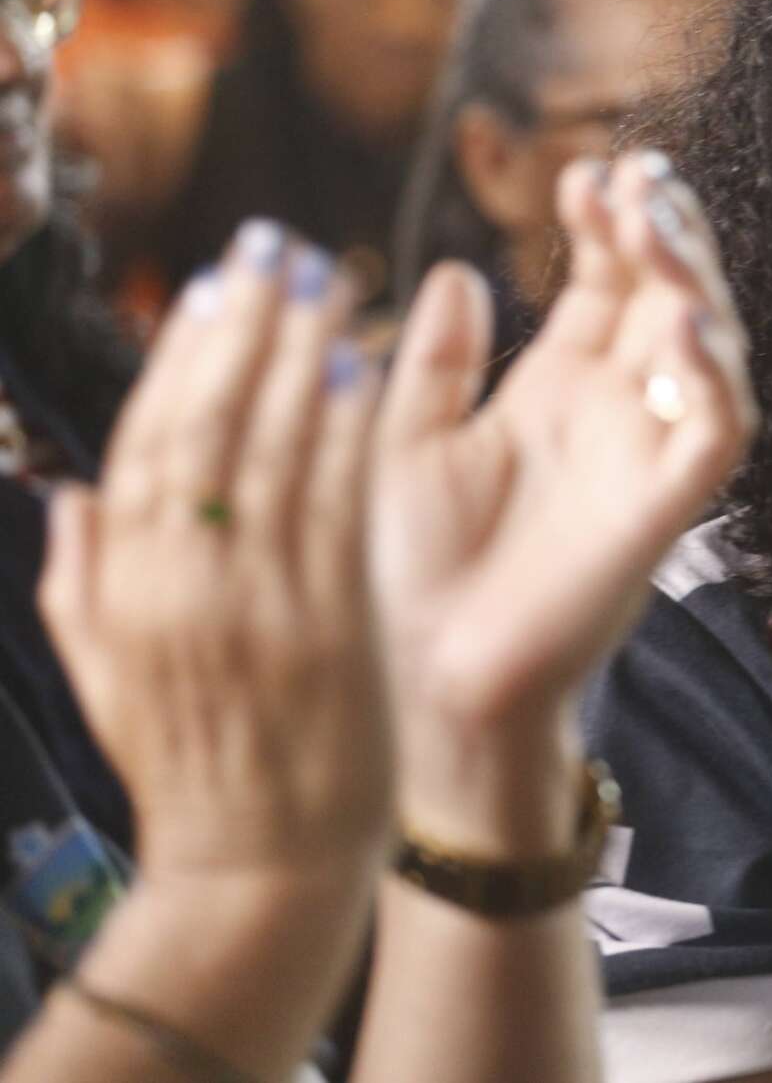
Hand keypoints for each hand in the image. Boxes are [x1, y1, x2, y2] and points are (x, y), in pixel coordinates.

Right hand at [39, 221, 387, 882]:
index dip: (178, 358)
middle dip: (241, 328)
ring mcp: (257, 601)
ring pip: (272, 449)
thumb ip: (80, 579)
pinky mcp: (328, 620)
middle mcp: (183, 586)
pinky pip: (334, 503)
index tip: (208, 286)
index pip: (149, 446)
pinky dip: (344, 427)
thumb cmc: (191, 769)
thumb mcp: (105, 675)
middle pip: (207, 427)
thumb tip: (66, 492)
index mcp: (125, 592)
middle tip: (274, 246)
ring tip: (325, 277)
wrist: (264, 867)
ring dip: (299, 352)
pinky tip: (364, 363)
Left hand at [369, 153, 756, 846]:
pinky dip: (713, 375)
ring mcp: (646, 456)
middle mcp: (615, 413)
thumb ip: (438, 362)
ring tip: (658, 222)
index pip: (609, 284)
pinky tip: (682, 323)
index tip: (586, 174)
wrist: (417, 676)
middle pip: (671, 297)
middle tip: (640, 176)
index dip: (608, 224)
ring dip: (695, 280)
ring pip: (712, 348)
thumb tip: (459, 273)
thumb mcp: (402, 442)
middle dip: (665, 231)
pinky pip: (717, 432)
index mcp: (557, 390)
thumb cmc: (405, 571)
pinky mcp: (666, 508)